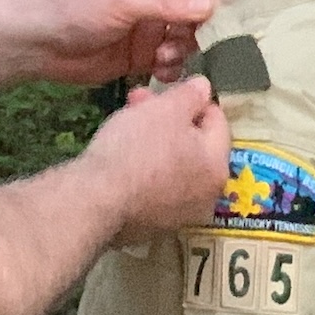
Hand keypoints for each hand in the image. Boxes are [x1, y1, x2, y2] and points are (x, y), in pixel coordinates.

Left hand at [17, 0, 216, 86]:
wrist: (37, 42)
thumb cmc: (79, 8)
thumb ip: (168, 4)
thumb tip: (211, 4)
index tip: (214, 21)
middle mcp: (148, 1)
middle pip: (189, 14)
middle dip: (194, 30)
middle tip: (186, 45)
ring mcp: (142, 31)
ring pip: (180, 40)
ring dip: (181, 51)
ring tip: (164, 59)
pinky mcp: (135, 59)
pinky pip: (165, 63)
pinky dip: (170, 69)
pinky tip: (161, 74)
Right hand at [82, 77, 231, 238]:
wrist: (97, 201)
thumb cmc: (137, 149)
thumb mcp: (167, 109)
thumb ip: (191, 95)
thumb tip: (204, 88)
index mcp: (217, 166)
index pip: (217, 121)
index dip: (192, 99)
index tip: (166, 90)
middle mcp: (205, 196)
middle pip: (193, 144)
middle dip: (167, 117)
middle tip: (139, 101)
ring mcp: (178, 215)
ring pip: (172, 164)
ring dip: (154, 140)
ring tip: (124, 123)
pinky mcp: (151, 226)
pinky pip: (154, 186)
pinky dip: (143, 168)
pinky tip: (120, 157)